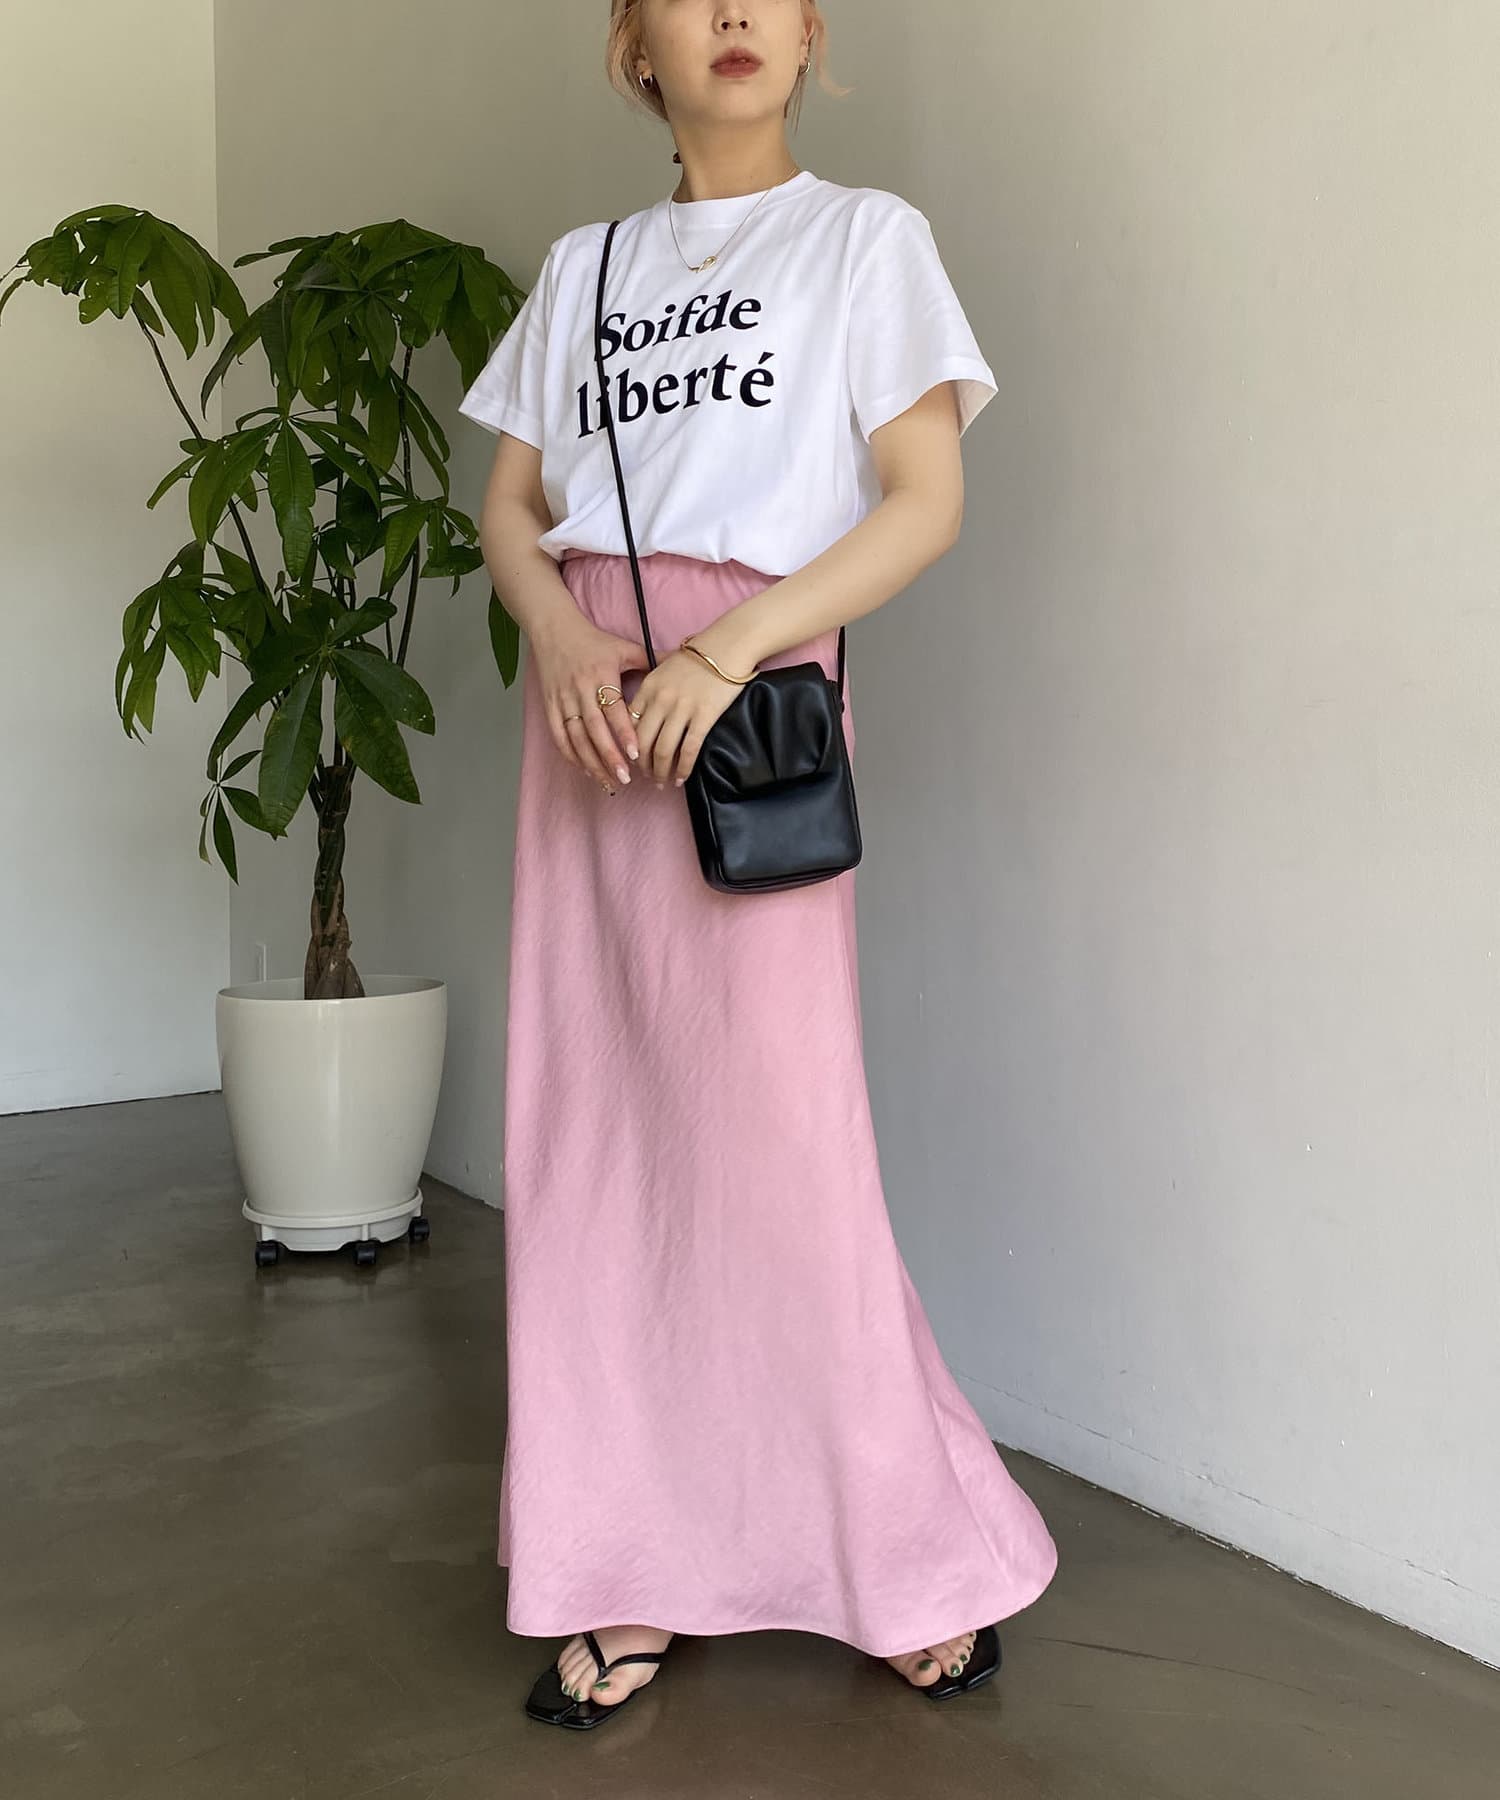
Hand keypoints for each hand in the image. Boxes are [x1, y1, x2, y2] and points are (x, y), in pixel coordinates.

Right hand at [531, 615, 651, 791]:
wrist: (554, 630)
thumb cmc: (594, 641)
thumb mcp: (623, 647)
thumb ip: (651, 659)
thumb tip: (682, 661)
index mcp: (601, 675)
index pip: (613, 709)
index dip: (623, 733)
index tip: (635, 754)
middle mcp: (580, 689)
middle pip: (593, 729)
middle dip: (608, 755)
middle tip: (625, 778)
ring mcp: (563, 699)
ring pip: (575, 737)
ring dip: (591, 762)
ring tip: (608, 782)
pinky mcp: (549, 706)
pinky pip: (559, 735)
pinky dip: (571, 755)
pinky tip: (585, 770)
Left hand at [631, 645, 748, 787]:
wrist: (727, 646)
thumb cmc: (698, 657)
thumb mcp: (665, 668)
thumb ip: (653, 690)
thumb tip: (645, 715)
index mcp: (648, 687)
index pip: (629, 723)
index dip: (628, 746)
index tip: (632, 759)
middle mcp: (661, 699)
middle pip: (642, 742)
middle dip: (642, 765)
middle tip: (646, 777)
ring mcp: (682, 709)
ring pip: (663, 750)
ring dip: (660, 771)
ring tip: (662, 782)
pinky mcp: (703, 716)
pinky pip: (688, 750)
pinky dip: (683, 769)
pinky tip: (681, 778)